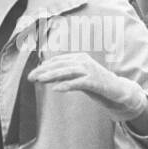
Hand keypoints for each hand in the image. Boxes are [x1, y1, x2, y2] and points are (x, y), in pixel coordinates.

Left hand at [28, 52, 147, 122]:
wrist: (117, 90)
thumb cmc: (95, 84)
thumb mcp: (77, 78)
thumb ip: (64, 75)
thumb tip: (46, 76)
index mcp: (79, 58)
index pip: (58, 61)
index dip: (44, 67)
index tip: (32, 74)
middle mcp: (83, 61)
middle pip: (60, 65)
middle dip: (44, 71)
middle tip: (31, 77)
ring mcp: (90, 71)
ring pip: (67, 72)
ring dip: (52, 75)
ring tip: (40, 80)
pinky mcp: (95, 82)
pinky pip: (78, 83)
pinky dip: (67, 85)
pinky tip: (56, 89)